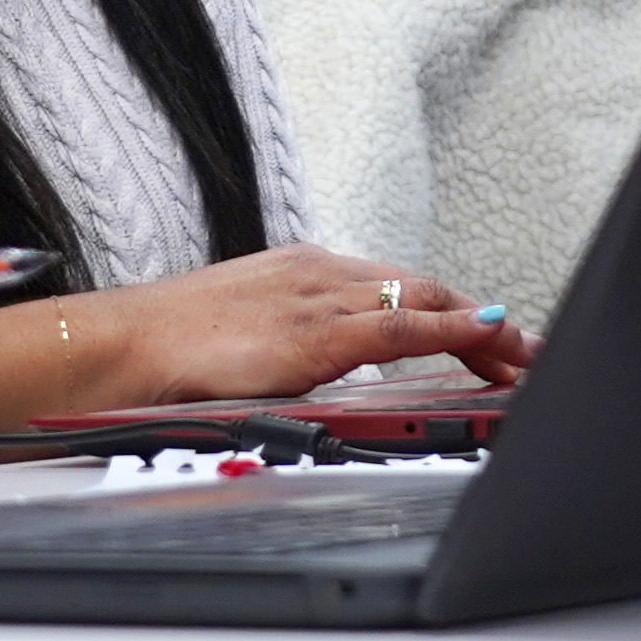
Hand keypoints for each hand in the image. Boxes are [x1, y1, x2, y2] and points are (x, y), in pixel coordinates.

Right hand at [4, 248, 538, 415]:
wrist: (119, 348)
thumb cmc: (167, 348)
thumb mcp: (243, 335)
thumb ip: (288, 344)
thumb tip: (312, 369)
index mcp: (300, 271)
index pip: (392, 286)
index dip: (445, 309)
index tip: (482, 331)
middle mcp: (318, 273)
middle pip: (419, 289)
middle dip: (476, 319)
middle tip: (520, 351)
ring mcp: (319, 298)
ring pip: (422, 302)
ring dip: (480, 329)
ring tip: (521, 356)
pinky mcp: (315, 333)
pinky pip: (402, 327)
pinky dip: (452, 330)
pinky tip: (487, 339)